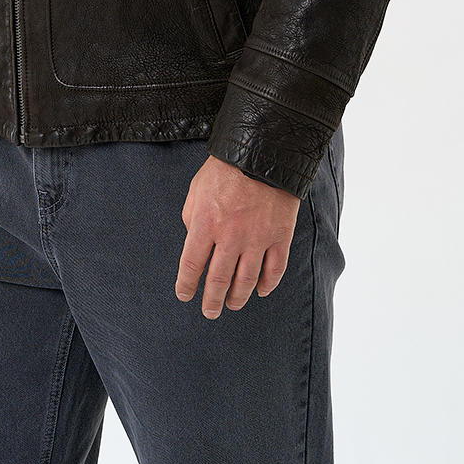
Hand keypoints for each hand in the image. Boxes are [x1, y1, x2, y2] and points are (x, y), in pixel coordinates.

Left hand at [175, 154, 299, 317]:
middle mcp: (230, 236)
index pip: (192, 266)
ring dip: (238, 298)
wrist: (263, 151)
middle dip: (212, 301)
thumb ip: (192, 218)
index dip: (186, 285)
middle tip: (210, 312)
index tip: (184, 295)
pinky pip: (274, 270)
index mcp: (206, 223)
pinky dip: (267, 285)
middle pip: (219, 281)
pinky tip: (260, 291)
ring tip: (232, 304)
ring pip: (246, 281)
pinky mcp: (279, 236)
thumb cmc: (225, 169)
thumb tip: (194, 242)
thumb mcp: (197, 189)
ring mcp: (257, 238)